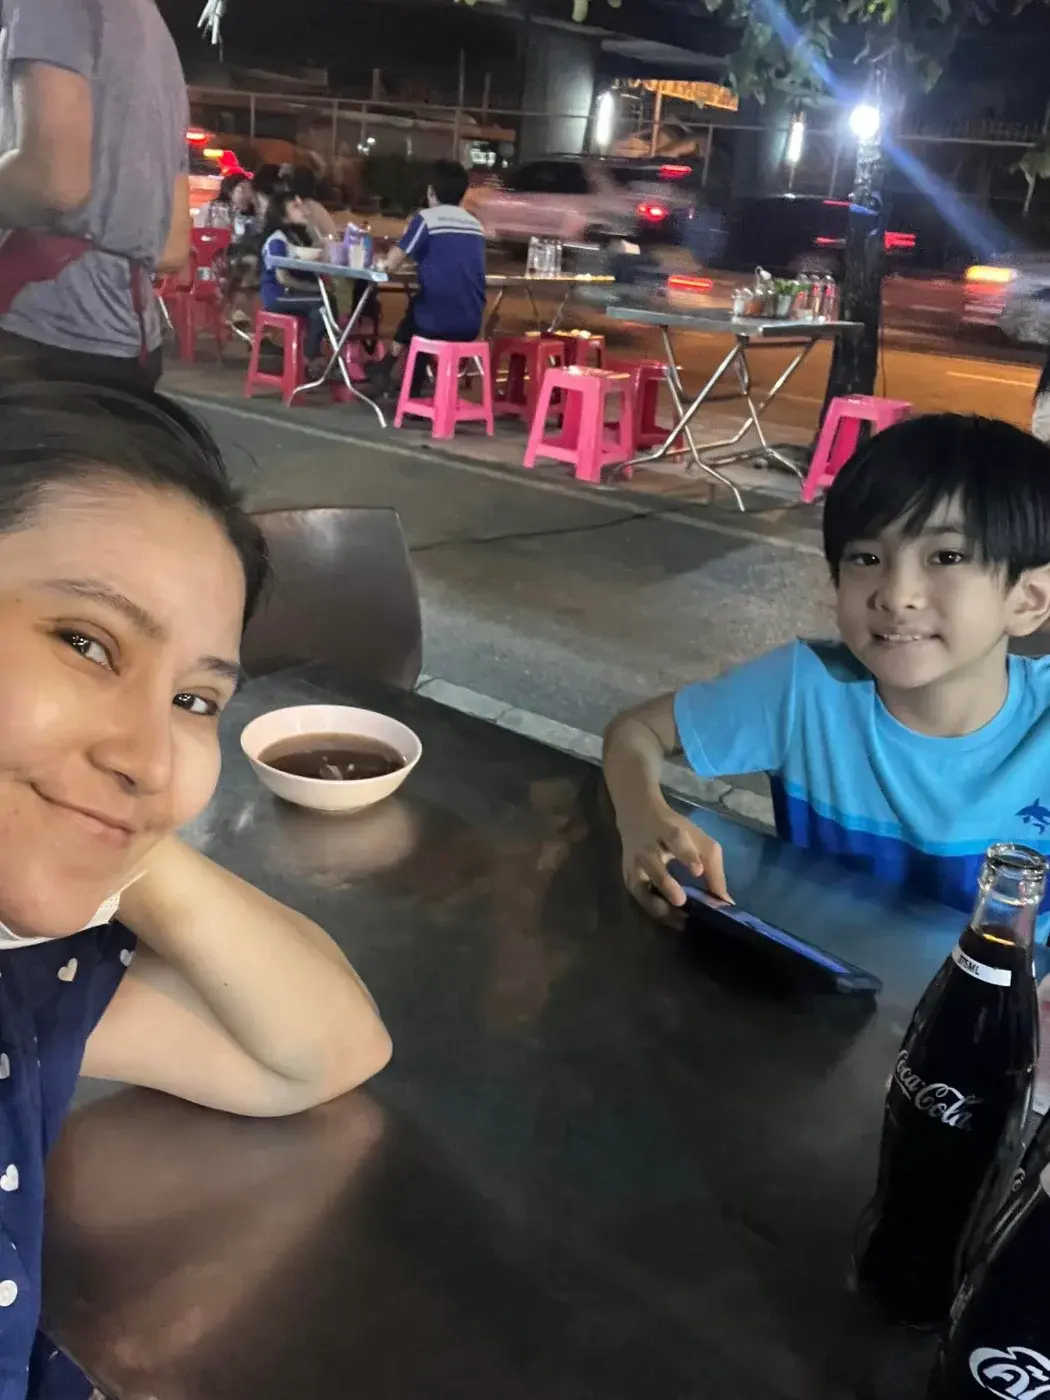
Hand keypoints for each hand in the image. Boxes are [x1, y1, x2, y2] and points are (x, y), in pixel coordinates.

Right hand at [619, 798, 729, 923]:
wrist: (638, 816)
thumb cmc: (674, 829)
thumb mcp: (698, 839)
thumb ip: (713, 868)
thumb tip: (726, 901)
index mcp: (668, 830)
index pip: (676, 840)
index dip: (687, 855)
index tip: (698, 871)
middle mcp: (647, 846)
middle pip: (653, 864)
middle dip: (666, 884)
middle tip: (680, 901)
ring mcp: (634, 863)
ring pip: (640, 885)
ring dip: (657, 904)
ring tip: (679, 920)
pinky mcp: (627, 877)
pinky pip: (639, 897)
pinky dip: (653, 910)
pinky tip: (671, 920)